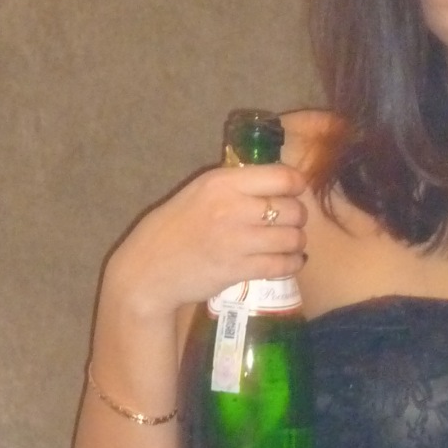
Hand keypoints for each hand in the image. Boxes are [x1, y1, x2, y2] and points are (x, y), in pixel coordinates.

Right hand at [103, 163, 309, 326]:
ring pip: (292, 239)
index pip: (282, 177)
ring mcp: (237, 241)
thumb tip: (279, 181)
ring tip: (290, 243)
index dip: (297, 186)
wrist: (149, 268)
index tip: (295, 193)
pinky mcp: (239, 270)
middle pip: (292, 209)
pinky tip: (290, 261)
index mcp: (223, 182)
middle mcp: (232, 208)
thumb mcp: (200, 191)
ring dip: (297, 242)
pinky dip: (293, 263)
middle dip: (298, 217)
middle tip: (291, 223)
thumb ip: (237, 184)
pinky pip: (283, 265)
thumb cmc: (175, 227)